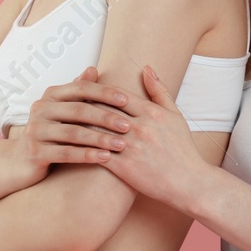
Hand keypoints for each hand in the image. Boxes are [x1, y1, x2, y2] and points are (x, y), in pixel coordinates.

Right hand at [6, 66, 134, 182]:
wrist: (21, 160)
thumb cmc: (51, 131)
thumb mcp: (63, 109)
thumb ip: (78, 91)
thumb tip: (93, 69)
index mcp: (51, 95)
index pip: (82, 88)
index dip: (105, 93)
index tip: (127, 100)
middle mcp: (41, 109)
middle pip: (79, 110)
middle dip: (106, 118)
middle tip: (128, 126)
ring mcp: (36, 131)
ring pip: (74, 133)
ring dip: (101, 139)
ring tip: (122, 144)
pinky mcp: (35, 153)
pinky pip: (66, 153)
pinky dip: (88, 156)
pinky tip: (106, 158)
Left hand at [77, 65, 209, 210]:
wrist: (188, 182)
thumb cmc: (182, 149)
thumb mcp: (174, 115)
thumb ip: (159, 90)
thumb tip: (146, 68)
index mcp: (151, 113)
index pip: (117, 95)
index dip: (98, 92)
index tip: (83, 90)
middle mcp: (140, 127)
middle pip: (102, 110)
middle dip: (81, 106)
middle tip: (64, 103)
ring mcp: (131, 147)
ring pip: (96, 131)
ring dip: (76, 127)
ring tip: (61, 124)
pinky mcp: (124, 166)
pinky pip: (96, 154)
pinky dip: (81, 149)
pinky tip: (69, 147)